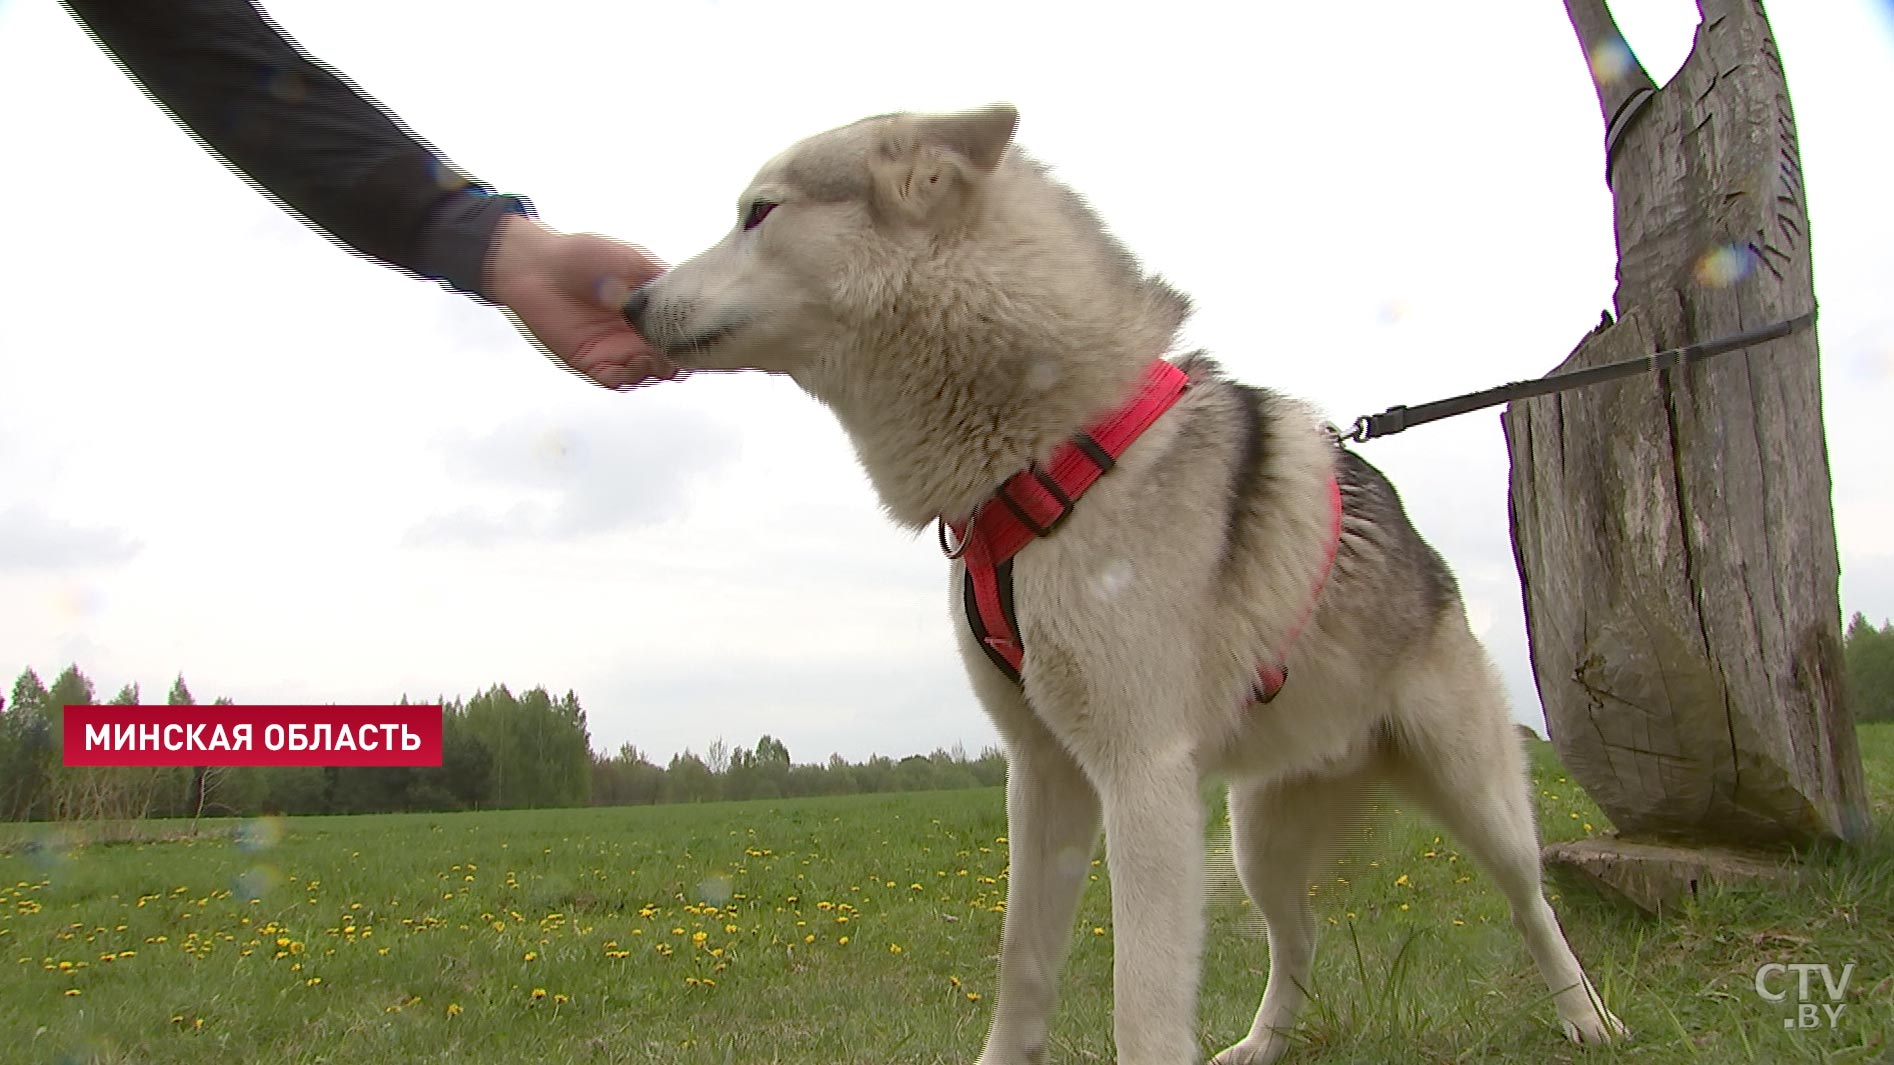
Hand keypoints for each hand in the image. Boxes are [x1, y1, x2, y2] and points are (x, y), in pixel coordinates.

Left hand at [485, 214, 678, 388]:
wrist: (536, 265)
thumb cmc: (580, 255)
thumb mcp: (627, 259)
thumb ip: (654, 282)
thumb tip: (669, 305)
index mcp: (650, 308)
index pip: (679, 329)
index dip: (689, 335)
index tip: (693, 335)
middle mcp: (637, 331)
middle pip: (669, 357)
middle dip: (675, 360)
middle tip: (671, 353)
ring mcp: (615, 348)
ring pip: (647, 372)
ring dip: (653, 370)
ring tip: (648, 359)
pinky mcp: (591, 361)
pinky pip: (615, 380)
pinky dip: (626, 379)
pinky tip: (627, 367)